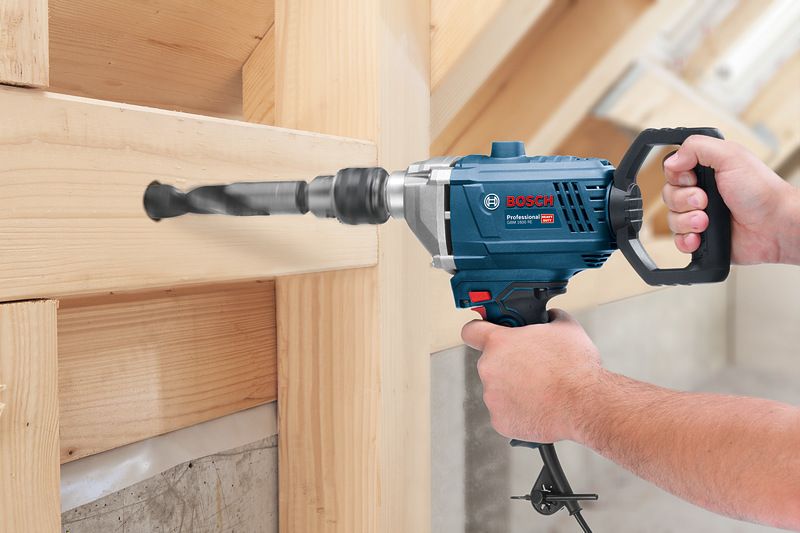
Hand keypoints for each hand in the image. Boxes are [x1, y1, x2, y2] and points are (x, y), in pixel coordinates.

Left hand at [461, 310, 601, 442]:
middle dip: (509, 364)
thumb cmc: (575, 368)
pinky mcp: (499, 421)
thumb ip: (551, 317)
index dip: (478, 330)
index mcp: (499, 343)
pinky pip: (505, 413)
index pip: (471, 331)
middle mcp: (489, 369)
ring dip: (514, 388)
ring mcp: (492, 397)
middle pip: (491, 363)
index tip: (483, 334)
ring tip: (541, 390)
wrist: (585, 405)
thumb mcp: (566, 328)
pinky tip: (538, 407)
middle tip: (532, 368)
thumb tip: (550, 317)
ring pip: (499, 389)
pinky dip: (518, 411)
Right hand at [662, 135, 797, 264]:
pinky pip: (677, 240)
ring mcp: (700, 215)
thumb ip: (698, 147)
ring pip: (671, 219)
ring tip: (707, 221)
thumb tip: (672, 159)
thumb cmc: (762, 192)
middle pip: (669, 195)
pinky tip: (699, 236)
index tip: (693, 179)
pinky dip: (685, 240)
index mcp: (707, 170)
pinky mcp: (701, 237)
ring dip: (687, 221)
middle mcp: (701, 192)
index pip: (672, 171)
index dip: (677, 177)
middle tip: (705, 201)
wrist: (775, 227)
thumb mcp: (731, 156)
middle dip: (684, 200)